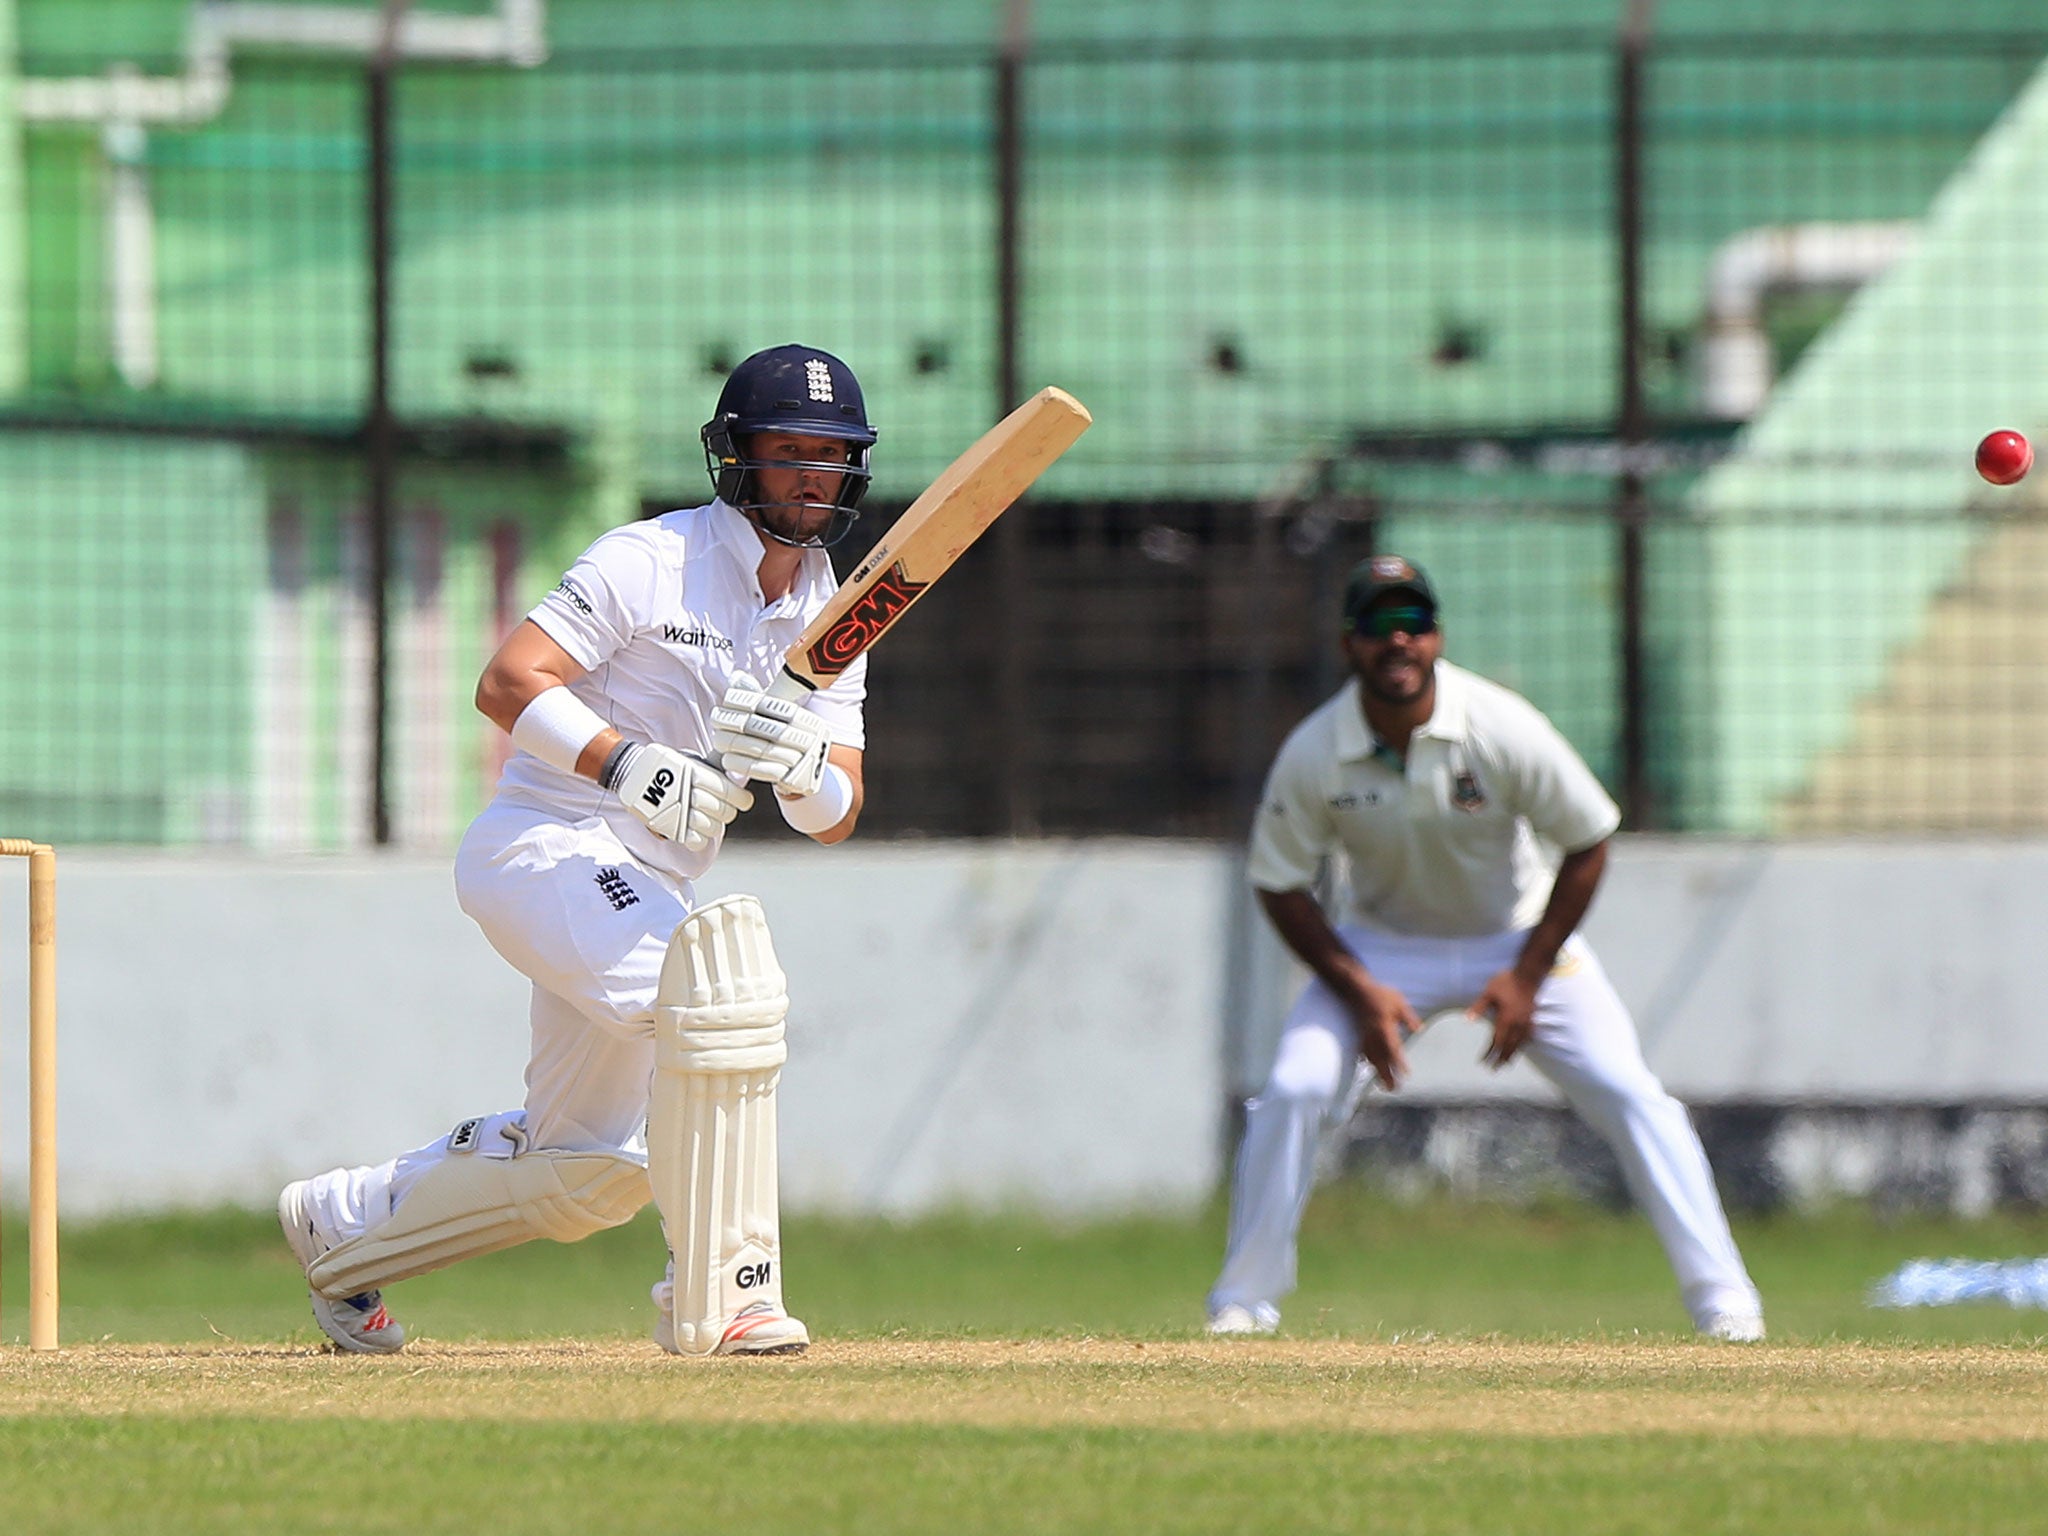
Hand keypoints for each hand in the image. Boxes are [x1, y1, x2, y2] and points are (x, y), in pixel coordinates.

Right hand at [612, 744, 752, 852]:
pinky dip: (699, 838)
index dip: (741, 799)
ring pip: (713, 828)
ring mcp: (680, 812)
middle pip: (725, 812)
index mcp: (699, 774)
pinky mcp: (670, 827)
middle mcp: (691, 793)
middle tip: (720, 808)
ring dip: (712, 825)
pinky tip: (695, 829)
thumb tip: (738, 764)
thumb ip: (714, 766)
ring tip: (704, 817)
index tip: (741, 800)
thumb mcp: (691, 760)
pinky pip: (696, 841)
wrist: (632, 773)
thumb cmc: (667, 767)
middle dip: (727, 812)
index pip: (733, 794)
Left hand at [711, 671, 829, 795]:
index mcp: (808, 720)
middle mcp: (810, 739)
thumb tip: (737, 677)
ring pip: (761, 749)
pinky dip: (741, 764)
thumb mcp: (779, 719)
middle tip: (715, 719)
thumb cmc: (787, 742)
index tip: (726, 700)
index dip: (748, 700)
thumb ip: (759, 698)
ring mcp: (804, 761)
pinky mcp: (793, 780)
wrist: (805, 776)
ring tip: (717, 740)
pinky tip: (727, 760)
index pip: (774, 705)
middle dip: (735, 722)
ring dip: (734, 744)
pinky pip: (762, 770)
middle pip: (765, 727)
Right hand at [1346, 977, 1422, 1091]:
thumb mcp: (1398, 1002)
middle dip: (1386, 1075)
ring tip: (1384, 1085)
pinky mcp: (1359, 1034)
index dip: (1398, 1063)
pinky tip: (1370, 1067)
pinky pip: (1364, 1052)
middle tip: (1394, 1090)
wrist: (1356, 989)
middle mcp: (1373, 1035)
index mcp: (1384, 1027)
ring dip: (1378, 1072)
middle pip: (1380, 1059)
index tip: (1405, 1074)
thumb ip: (1408, 1017)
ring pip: (1371, 1058)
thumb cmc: (1380, 994)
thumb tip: (1419, 1029)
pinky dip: (1368, 1062)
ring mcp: (1365, 1036)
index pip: (1392, 1048)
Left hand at [1470, 968, 1541, 1068]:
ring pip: (1520, 1043)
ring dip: (1512, 1054)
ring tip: (1507, 1063)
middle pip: (1509, 1046)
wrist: (1528, 974)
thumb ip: (1478, 1007)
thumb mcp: (1488, 993)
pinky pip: (1528, 1036)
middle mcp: (1517, 1024)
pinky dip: (1523, 1044)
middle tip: (1494, 1069)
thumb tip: (1467, 1020)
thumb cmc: (1506, 982)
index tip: (1483, 1061)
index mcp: (1506, 1020)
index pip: (1496, 1042)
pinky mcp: (1532, 1017)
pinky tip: (1521, 1046)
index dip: (1489, 1053)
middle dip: (1500, 1059)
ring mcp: (1526, 1021)